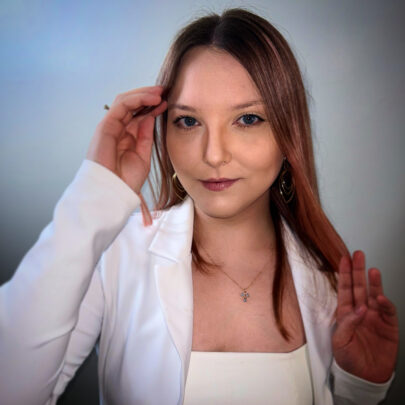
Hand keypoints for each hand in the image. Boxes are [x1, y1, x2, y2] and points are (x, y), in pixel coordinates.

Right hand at [86, 85, 166, 193]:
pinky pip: (122, 106)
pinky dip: (137, 99)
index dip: (153, 107)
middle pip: (132, 105)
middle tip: (166, 91)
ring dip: (144, 94)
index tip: (168, 103)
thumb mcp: (143, 156)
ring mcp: (111, 126)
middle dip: (149, 96)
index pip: (139, 115)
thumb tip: (150, 117)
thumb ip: (146, 136)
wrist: (113, 192)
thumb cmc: (126, 179)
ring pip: (126, 101)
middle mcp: (117, 129)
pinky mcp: (106, 125)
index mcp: (126, 137)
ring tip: (161, 93)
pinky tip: (152, 99)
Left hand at [332, 250, 398, 382]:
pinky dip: (385, 304)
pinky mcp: (388, 326)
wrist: (366, 376)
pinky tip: (381, 297)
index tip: (344, 259)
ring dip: (373, 283)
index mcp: (346, 312)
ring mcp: (375, 317)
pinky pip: (387, 312)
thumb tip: (359, 309)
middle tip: (359, 255)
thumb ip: (348, 323)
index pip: (345, 289)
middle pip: (359, 287)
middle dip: (359, 270)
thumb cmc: (349, 359)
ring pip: (374, 295)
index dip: (345, 274)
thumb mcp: (340, 341)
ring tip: (372, 270)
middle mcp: (360, 311)